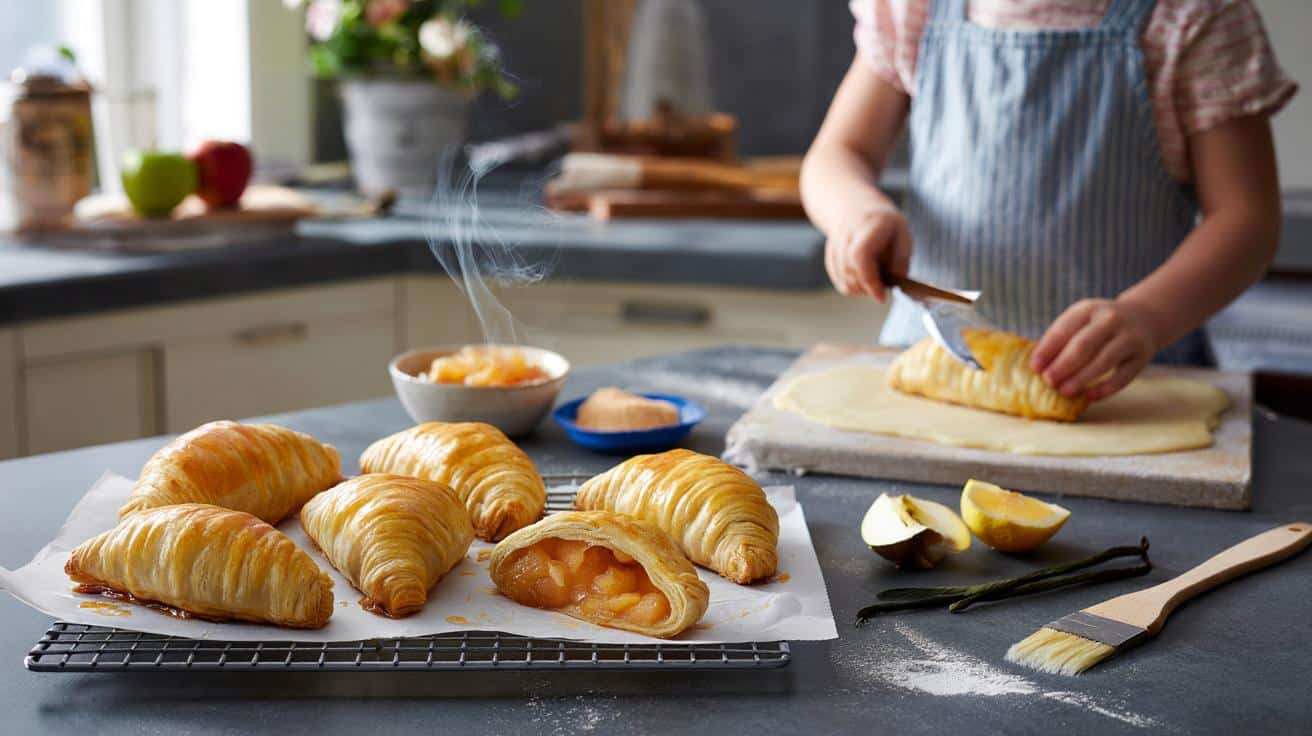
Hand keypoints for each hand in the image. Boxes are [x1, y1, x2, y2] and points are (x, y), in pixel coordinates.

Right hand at [824, 206, 912, 301]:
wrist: (858, 208)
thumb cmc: (886, 225)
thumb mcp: (903, 236)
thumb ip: (900, 260)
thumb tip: (895, 282)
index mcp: (870, 224)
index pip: (860, 256)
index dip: (869, 279)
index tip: (880, 297)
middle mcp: (848, 231)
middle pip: (848, 269)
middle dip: (865, 287)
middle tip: (880, 290)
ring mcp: (835, 242)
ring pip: (841, 275)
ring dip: (858, 287)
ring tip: (873, 285)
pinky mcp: (830, 253)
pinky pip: (837, 277)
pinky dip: (849, 285)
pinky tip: (861, 282)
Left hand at [1030, 299, 1160, 400]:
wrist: (1144, 318)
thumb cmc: (1099, 325)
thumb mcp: (1081, 321)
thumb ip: (1061, 339)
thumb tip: (1037, 367)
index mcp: (1088, 309)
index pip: (1064, 329)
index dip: (1047, 350)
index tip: (1035, 368)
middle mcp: (1110, 320)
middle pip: (1083, 345)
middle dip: (1063, 365)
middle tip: (1049, 381)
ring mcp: (1129, 338)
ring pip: (1104, 361)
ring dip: (1081, 379)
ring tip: (1064, 391)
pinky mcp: (1142, 357)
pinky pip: (1122, 377)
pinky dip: (1104, 389)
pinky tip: (1088, 397)